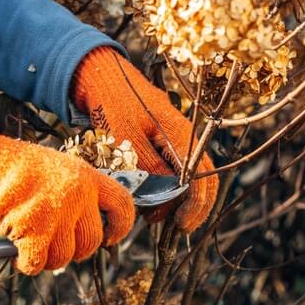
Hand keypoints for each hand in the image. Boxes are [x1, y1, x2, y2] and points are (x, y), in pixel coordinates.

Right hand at [0, 129, 134, 274]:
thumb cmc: (17, 168)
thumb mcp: (57, 170)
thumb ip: (75, 194)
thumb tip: (84, 232)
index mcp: (87, 177)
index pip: (122, 205)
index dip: (121, 226)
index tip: (110, 237)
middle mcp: (78, 194)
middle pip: (92, 241)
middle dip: (74, 251)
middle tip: (54, 246)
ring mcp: (57, 212)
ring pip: (64, 257)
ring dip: (46, 257)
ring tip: (29, 242)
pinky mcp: (34, 230)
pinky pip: (37, 263)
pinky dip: (25, 263)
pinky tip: (15, 252)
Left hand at [72, 48, 217, 231]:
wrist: (102, 78)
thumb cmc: (113, 104)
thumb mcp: (127, 140)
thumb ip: (149, 169)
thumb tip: (166, 198)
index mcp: (182, 134)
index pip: (202, 177)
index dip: (196, 205)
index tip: (181, 225)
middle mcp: (185, 138)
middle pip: (201, 180)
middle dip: (189, 207)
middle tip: (168, 226)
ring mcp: (175, 140)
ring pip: (186, 178)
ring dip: (174, 200)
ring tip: (152, 215)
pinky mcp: (163, 143)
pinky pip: (172, 170)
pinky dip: (164, 188)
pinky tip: (148, 199)